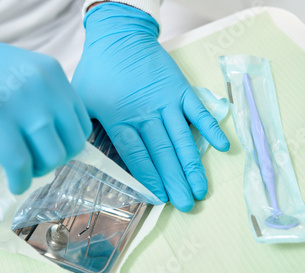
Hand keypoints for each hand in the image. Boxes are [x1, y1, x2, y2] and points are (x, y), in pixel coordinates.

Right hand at [0, 11, 91, 193]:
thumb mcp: (20, 73)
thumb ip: (43, 99)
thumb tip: (57, 142)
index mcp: (52, 72)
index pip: (81, 124)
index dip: (67, 146)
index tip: (48, 152)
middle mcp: (42, 85)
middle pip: (71, 145)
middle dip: (54, 162)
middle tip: (33, 164)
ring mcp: (18, 101)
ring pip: (51, 157)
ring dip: (37, 172)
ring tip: (20, 170)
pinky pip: (19, 163)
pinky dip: (20, 181)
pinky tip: (13, 183)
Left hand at [72, 3, 228, 211]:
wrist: (120, 34)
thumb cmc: (98, 69)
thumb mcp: (81, 99)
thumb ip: (86, 128)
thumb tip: (85, 157)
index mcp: (120, 119)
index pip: (137, 155)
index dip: (150, 178)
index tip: (161, 198)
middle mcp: (146, 113)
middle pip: (162, 153)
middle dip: (175, 181)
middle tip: (187, 205)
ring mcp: (167, 101)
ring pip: (182, 138)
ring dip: (193, 165)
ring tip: (201, 189)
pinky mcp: (181, 89)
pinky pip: (199, 111)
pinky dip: (211, 128)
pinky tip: (222, 148)